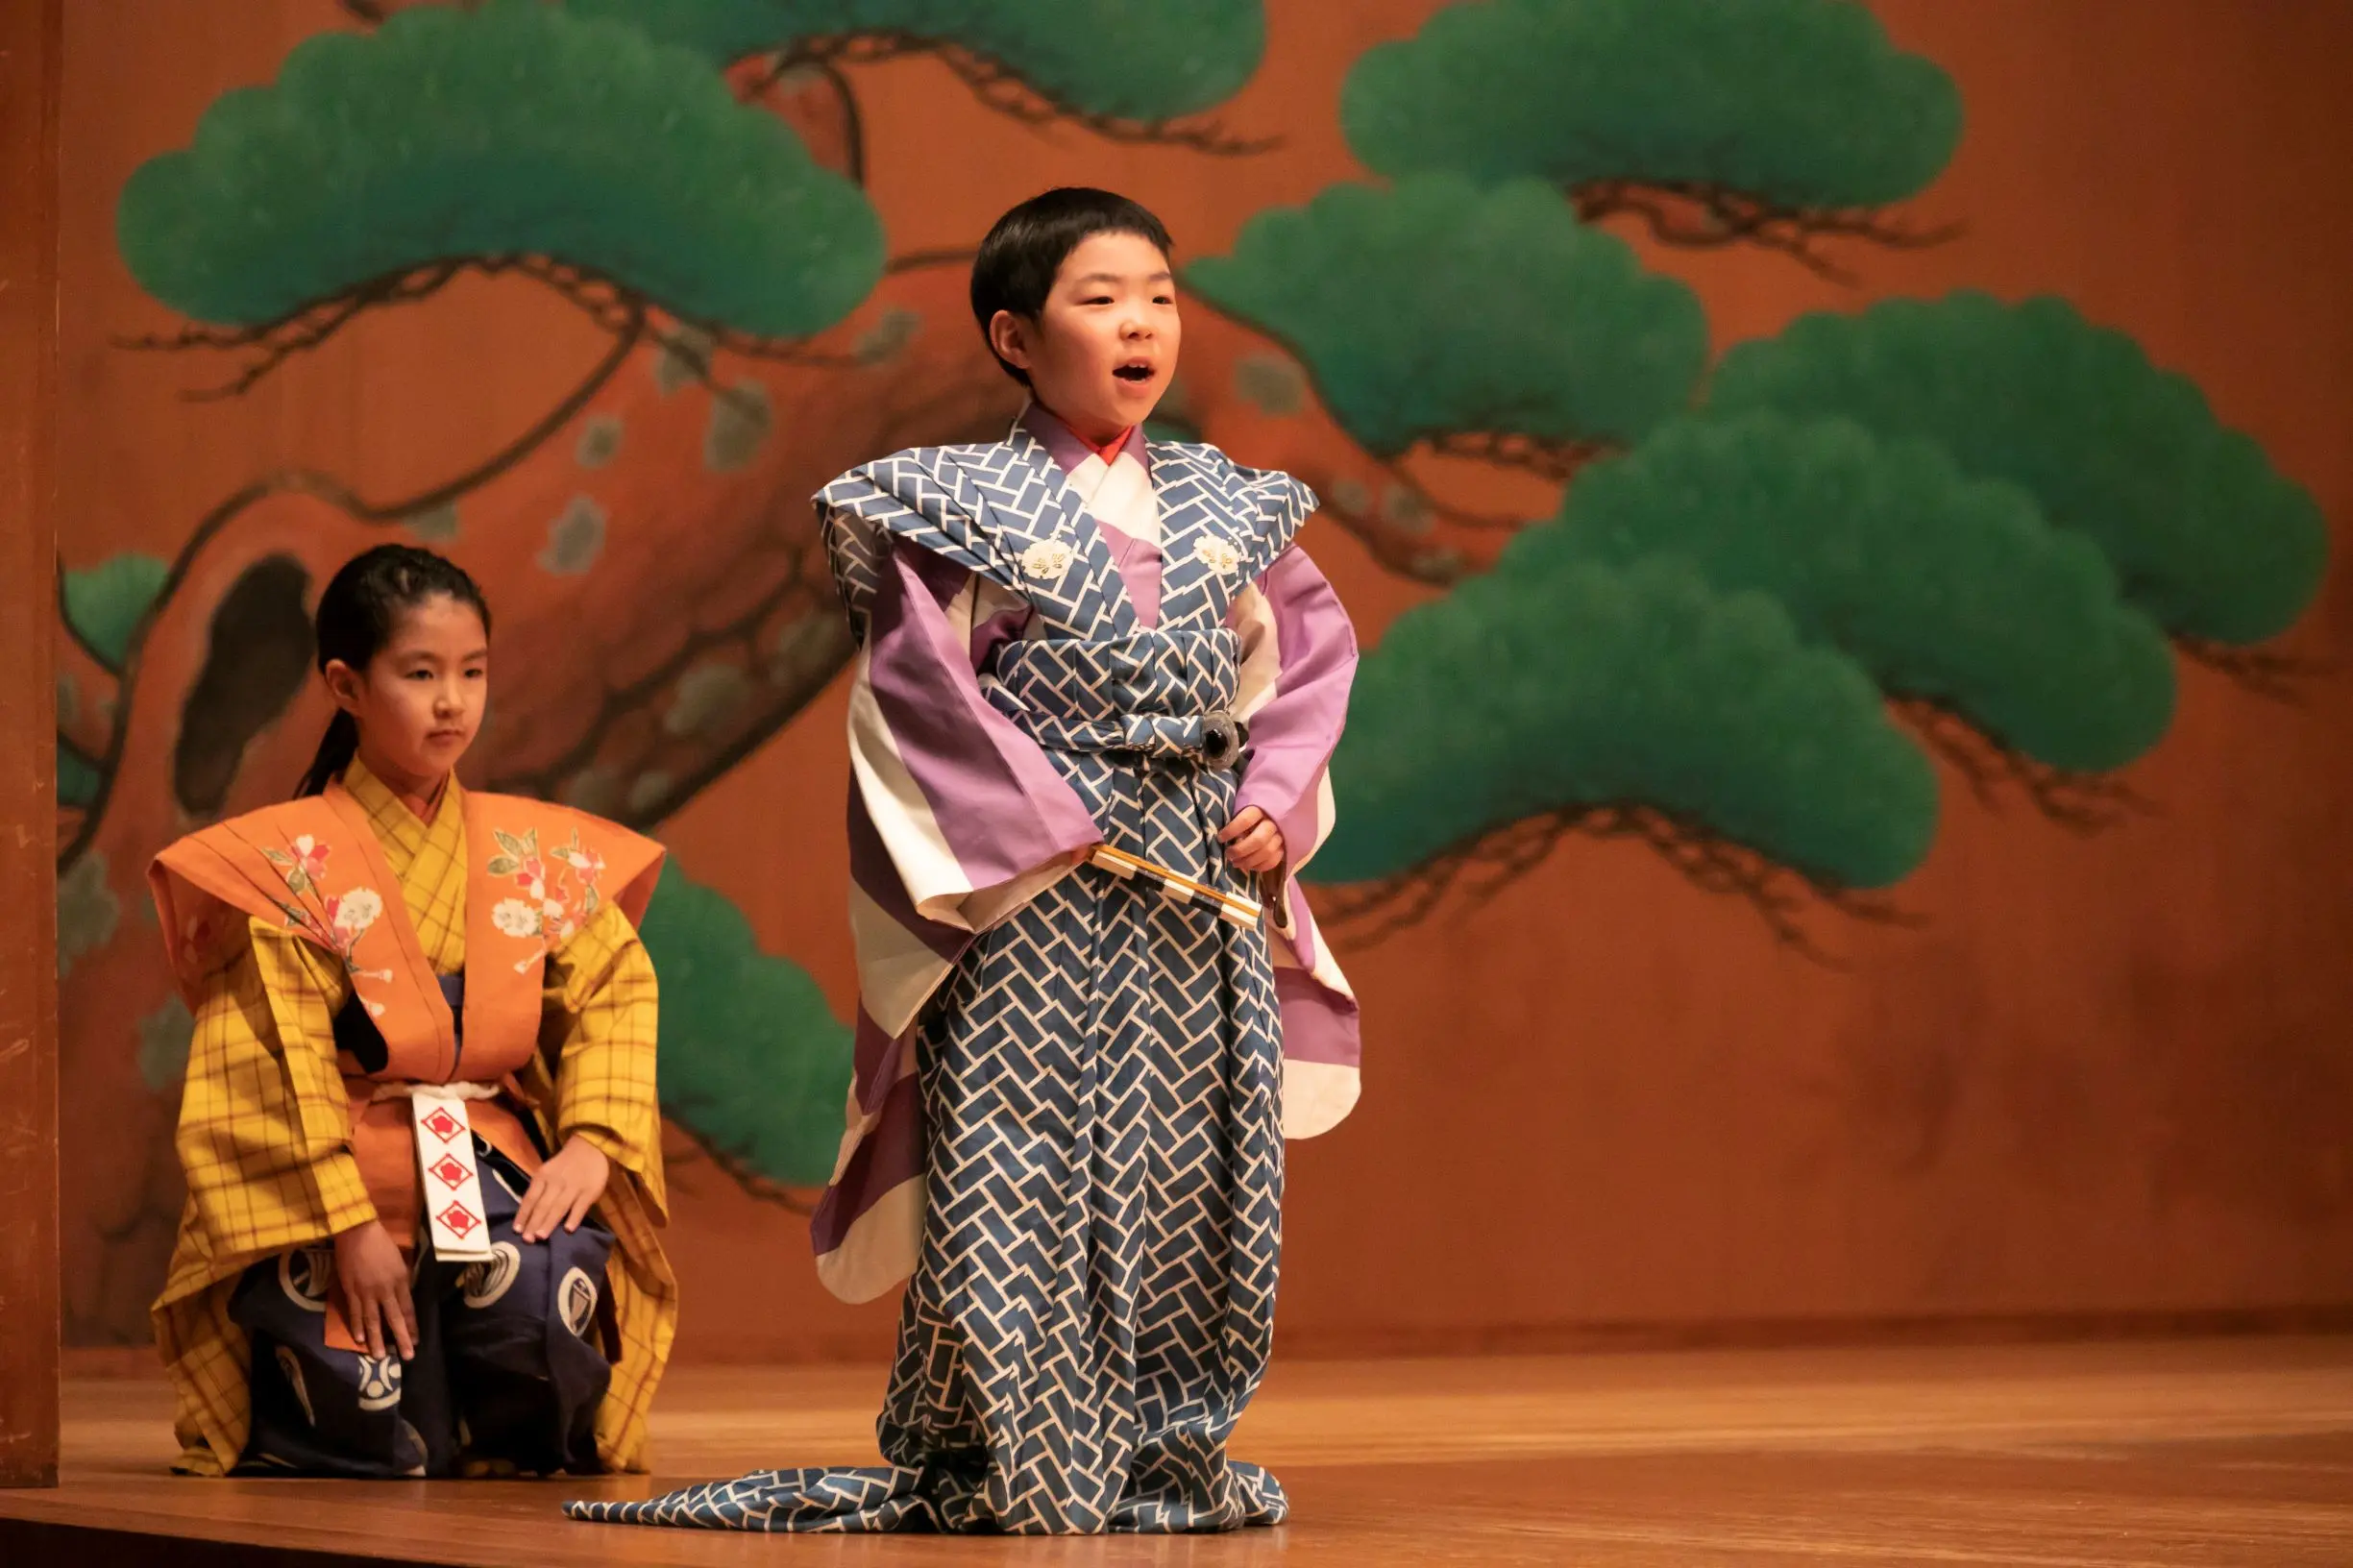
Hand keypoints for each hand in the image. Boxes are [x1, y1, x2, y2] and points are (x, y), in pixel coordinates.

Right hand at [333, 1220, 416, 1360]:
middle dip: (402, 1338)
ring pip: (374, 1320)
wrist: (358, 1232)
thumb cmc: (381, 1243)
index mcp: (401, 1280)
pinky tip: (359, 1340)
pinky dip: (357, 1326)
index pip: (409, 1309)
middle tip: (407, 1357)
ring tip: (378, 1356)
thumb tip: (402, 1297)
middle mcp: (386, 1289)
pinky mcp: (351, 1290)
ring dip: (377, 1339)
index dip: (413, 1326)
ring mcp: (367, 1292)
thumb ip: (400, 1280)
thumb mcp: (398, 1261)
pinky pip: (355, 1312)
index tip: (416, 1341)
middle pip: (395, 1318)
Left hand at [515, 1138, 609, 1242]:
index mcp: (543, 1176)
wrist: (589, 1147)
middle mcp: (556, 1182)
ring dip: (550, 1222)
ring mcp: (574, 1186)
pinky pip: (580, 1206)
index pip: (530, 1198)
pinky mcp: (590, 1190)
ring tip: (541, 1237)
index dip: (523, 1215)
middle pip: (543, 1205)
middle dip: (534, 1223)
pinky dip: (574, 1217)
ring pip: (559, 1207)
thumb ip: (539, 1190)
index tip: (517, 1231)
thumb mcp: (547, 1172)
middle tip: (527, 1239)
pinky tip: (568, 1229)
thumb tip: (528, 1215)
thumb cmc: (564, 1164)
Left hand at [1218, 806, 1285, 875]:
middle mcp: (1273, 822)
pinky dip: (1260, 866)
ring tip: (1235, 863)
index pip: (1245, 820)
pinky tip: (1249, 866)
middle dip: (1240, 850)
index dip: (1231, 831)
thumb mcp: (1244, 803)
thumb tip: (1222, 833)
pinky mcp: (1285, 847)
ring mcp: (1281, 835)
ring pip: (1267, 852)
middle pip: (1258, 840)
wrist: (1279, 803)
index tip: (1220, 838)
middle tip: (1228, 853)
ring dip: (1248, 862)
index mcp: (1261, 808)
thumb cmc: (1253, 806)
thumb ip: (1236, 815)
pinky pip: (1274, 860)